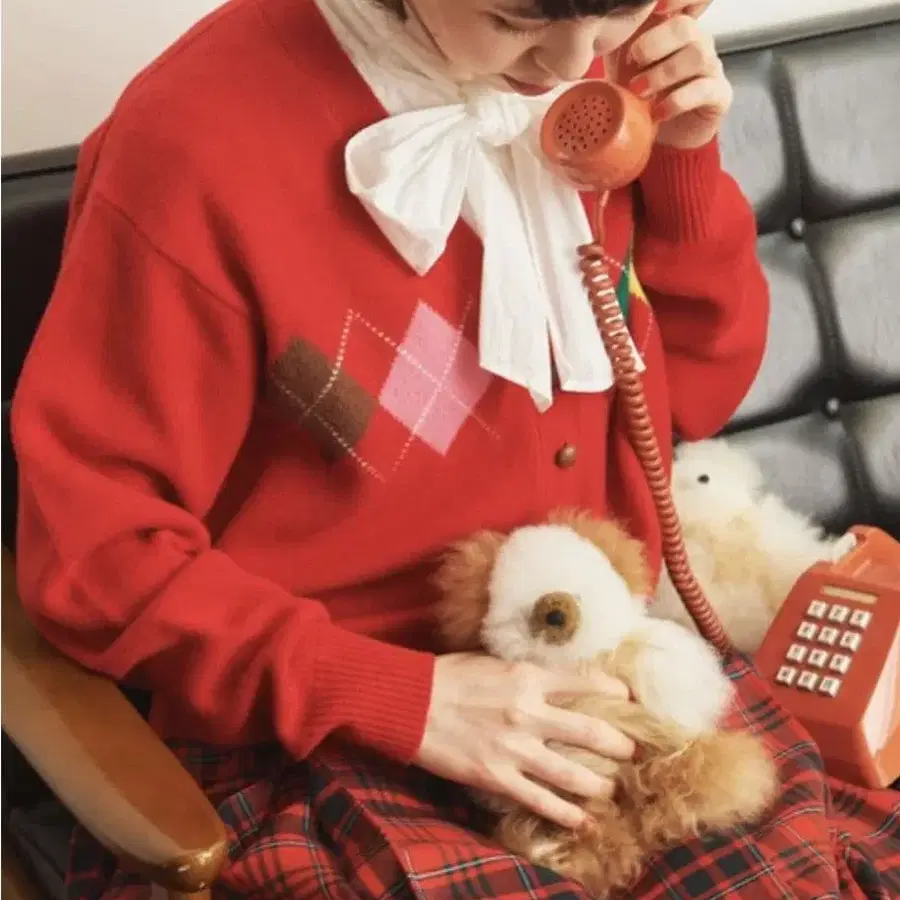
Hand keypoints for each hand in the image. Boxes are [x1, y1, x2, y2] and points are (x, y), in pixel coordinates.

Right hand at [413, 653, 635, 829]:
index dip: (614, 693)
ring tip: (613, 790)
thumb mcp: (493, 662)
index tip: (628, 701)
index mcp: (528, 677)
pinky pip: (541, 801)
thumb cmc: (448, 676)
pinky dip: (567, 814)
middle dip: (620, 745)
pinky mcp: (498, 777)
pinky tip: (584, 821)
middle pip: (591, 733)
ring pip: (573, 774)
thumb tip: (556, 680)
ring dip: (600, 785)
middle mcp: (529, 712)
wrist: (410, 704)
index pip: (586, 682)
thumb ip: (527, 673)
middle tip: (633, 752)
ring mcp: (515, 749)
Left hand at [624, 1, 731, 149]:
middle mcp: (697, 42)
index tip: (655, 9)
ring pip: (697, 55)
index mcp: (675, 27)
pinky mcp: (719, 95)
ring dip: (663, 73)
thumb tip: (601, 26)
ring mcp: (711, 67)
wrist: (659, 136)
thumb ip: (620, 39)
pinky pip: (704, 89)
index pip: (690, 0)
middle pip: (685, 26)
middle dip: (653, 44)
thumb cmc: (641, 94)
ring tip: (639, 91)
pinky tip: (658, 112)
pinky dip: (677, 101)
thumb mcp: (622, 63)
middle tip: (632, 62)